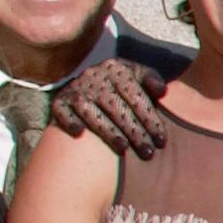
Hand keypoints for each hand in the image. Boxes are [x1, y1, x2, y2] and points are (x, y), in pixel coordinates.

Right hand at [50, 54, 169, 156]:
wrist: (88, 83)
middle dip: (134, 131)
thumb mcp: (137, 76)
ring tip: (123, 148)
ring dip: (108, 131)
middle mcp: (94, 76)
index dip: (150, 118)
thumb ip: (151, 80)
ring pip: (91, 111)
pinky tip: (79, 134)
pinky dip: (70, 121)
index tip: (161, 139)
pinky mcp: (59, 101)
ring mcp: (76, 89)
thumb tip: (162, 90)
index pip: (136, 95)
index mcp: (117, 69)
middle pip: (116, 107)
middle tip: (148, 153)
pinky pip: (62, 111)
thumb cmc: (122, 86)